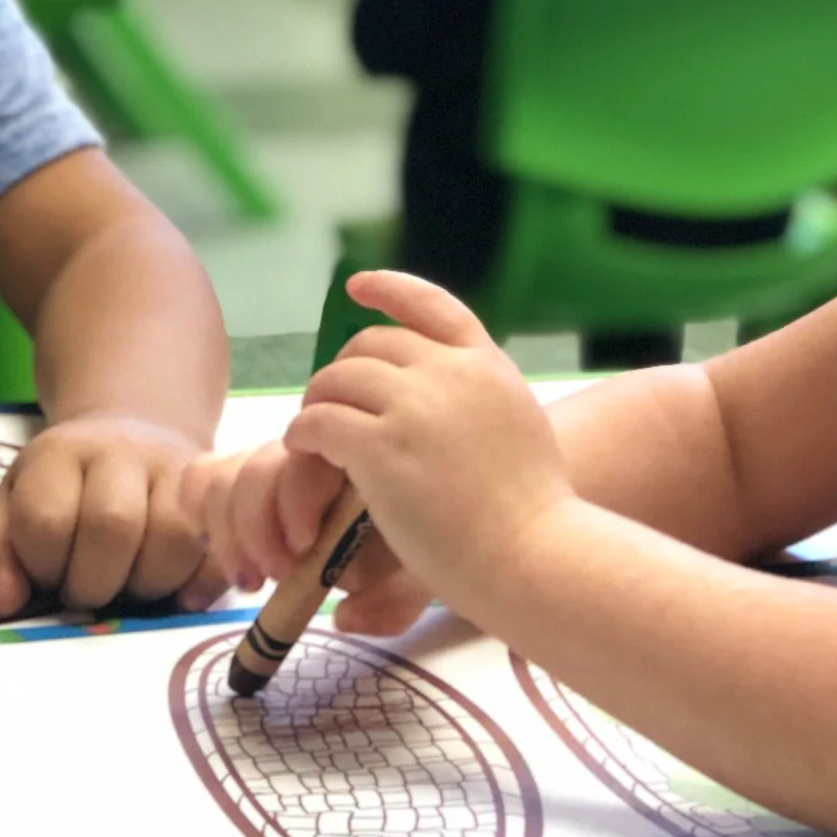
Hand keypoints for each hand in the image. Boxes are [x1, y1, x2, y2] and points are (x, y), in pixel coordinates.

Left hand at [0, 412, 205, 615]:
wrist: (132, 433)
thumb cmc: (65, 487)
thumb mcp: (13, 505)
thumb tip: (7, 601)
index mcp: (59, 455)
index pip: (47, 520)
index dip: (43, 566)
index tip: (47, 575)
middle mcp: (122, 452)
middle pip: (113, 526)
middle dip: (94, 583)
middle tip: (88, 591)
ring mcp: (176, 470)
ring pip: (174, 538)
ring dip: (148, 585)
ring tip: (130, 588)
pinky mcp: (217, 496)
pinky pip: (221, 547)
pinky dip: (203, 582)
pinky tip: (182, 598)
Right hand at [179, 440, 432, 634]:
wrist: (451, 540)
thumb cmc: (431, 553)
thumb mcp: (422, 577)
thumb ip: (391, 600)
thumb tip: (342, 616)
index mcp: (354, 461)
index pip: (304, 459)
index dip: (292, 504)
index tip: (303, 553)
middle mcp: (310, 459)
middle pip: (256, 467)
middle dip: (256, 527)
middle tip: (276, 577)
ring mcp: (274, 469)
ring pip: (223, 476)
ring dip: (228, 533)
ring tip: (250, 581)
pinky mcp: (243, 489)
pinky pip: (204, 481)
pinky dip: (203, 512)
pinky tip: (229, 557)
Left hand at [282, 271, 571, 607]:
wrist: (533, 551)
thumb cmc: (534, 512)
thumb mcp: (521, 426)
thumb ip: (480, 404)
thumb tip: (444, 411)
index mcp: (487, 364)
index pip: (432, 305)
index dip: (390, 288)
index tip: (357, 286)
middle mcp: (448, 372)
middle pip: (371, 345)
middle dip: (344, 369)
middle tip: (330, 402)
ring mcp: (413, 407)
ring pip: (339, 379)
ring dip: (317, 401)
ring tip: (309, 431)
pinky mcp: (380, 447)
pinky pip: (320, 422)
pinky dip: (303, 432)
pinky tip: (302, 449)